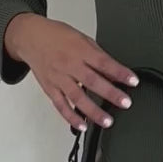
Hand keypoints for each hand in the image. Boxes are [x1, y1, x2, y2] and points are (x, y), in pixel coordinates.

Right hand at [4, 14, 137, 131]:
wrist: (30, 36)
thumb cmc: (57, 36)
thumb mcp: (81, 38)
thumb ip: (98, 56)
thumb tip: (115, 72)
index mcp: (80, 50)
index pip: (103, 62)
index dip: (119, 72)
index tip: (133, 81)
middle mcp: (69, 64)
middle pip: (91, 81)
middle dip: (110, 93)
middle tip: (125, 103)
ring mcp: (58, 78)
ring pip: (77, 97)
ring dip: (93, 111)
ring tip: (107, 121)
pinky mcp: (50, 88)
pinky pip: (61, 105)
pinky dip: (71, 117)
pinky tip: (82, 125)